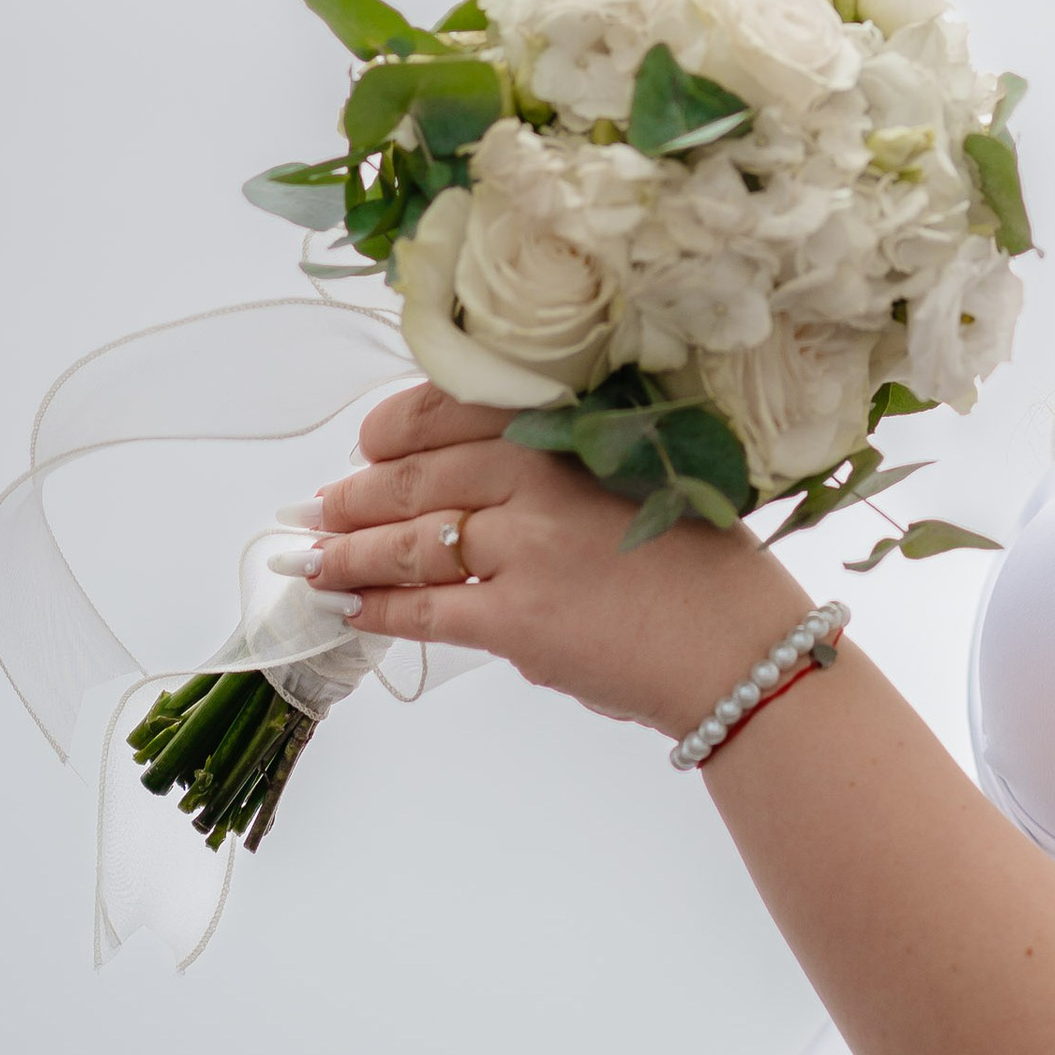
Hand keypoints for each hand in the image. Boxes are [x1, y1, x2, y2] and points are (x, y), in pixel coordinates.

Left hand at [306, 382, 809, 741]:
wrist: (738, 644)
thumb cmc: (700, 559)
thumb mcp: (638, 471)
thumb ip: (563, 458)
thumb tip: (476, 469)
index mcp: (569, 429)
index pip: (453, 411)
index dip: (396, 428)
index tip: (369, 443)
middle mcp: (540, 478)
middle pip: (418, 477)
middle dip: (357, 495)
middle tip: (322, 506)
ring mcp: (525, 549)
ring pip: (408, 544)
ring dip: (349, 553)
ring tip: (315, 559)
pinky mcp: (517, 620)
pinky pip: (426, 611)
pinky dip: (380, 610)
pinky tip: (354, 610)